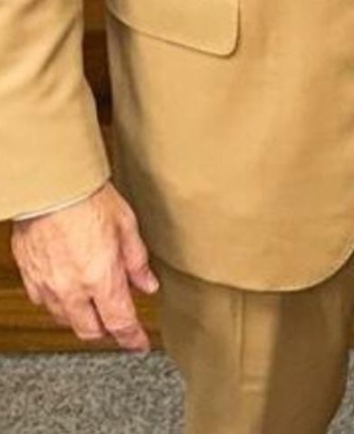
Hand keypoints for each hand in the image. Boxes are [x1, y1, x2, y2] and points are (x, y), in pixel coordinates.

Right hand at [11, 182, 157, 349]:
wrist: (49, 185)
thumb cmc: (87, 197)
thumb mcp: (125, 224)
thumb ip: (136, 260)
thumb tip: (147, 284)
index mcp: (101, 278)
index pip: (120, 323)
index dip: (132, 338)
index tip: (139, 344)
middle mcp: (72, 289)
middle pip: (90, 330)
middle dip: (107, 330)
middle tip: (118, 321)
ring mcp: (48, 285)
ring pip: (65, 319)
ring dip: (82, 317)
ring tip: (94, 302)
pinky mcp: (30, 276)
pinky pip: (45, 302)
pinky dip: (59, 302)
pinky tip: (68, 288)